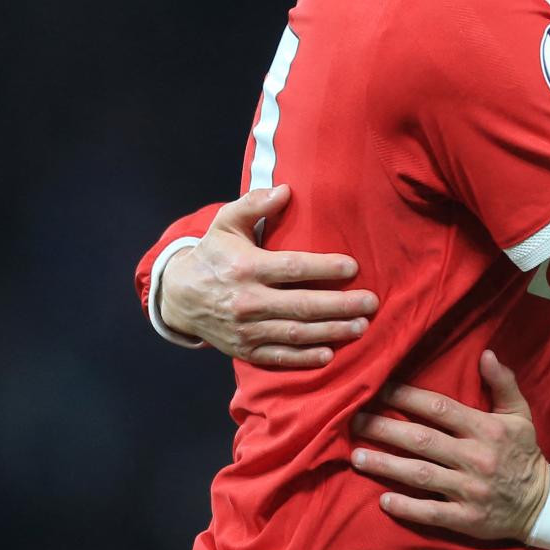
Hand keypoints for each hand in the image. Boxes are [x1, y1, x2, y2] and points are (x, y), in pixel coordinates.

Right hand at [157, 184, 377, 366]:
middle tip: (371, 303)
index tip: (354, 267)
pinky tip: (329, 354)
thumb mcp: (225, 223)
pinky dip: (304, 359)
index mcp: (246, 268)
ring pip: (295, 334)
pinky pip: (278, 357)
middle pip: (302, 305)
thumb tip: (285, 190)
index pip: (293, 268)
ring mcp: (246, 329)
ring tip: (361, 327)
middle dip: (340, 306)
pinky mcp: (244, 350)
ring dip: (331, 332)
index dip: (325, 268)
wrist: (178, 297)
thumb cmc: (211, 255)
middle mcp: (247, 301)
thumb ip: (253, 204)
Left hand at [351, 352, 549, 540]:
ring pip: (421, 475)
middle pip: (422, 440)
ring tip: (357, 458)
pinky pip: (431, 512)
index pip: (441, 409)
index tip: (380, 390)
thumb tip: (486, 354)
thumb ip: (503, 384)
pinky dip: (407, 507)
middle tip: (354, 422)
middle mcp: (476, 457)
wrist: (542, 503)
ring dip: (386, 466)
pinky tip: (383, 500)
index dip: (408, 398)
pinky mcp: (467, 519)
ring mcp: (470, 490)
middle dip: (385, 430)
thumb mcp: (520, 415)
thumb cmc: (524, 454)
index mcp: (486, 429)